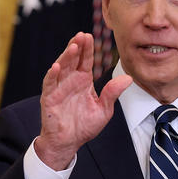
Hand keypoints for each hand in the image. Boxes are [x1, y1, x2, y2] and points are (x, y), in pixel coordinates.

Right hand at [35, 32, 131, 169]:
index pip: (86, 61)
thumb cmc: (84, 126)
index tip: (90, 36)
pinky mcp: (49, 98)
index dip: (88, 49)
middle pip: (73, 60)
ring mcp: (59, 88)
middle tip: (82, 35)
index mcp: (83, 81)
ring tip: (73, 46)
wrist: (69, 142)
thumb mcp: (104, 110)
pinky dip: (52, 75)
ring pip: (61, 68)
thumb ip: (112, 93)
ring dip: (66, 57)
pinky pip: (50, 84)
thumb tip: (128, 78)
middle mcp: (70, 81)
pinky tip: (56, 66)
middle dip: (77, 47)